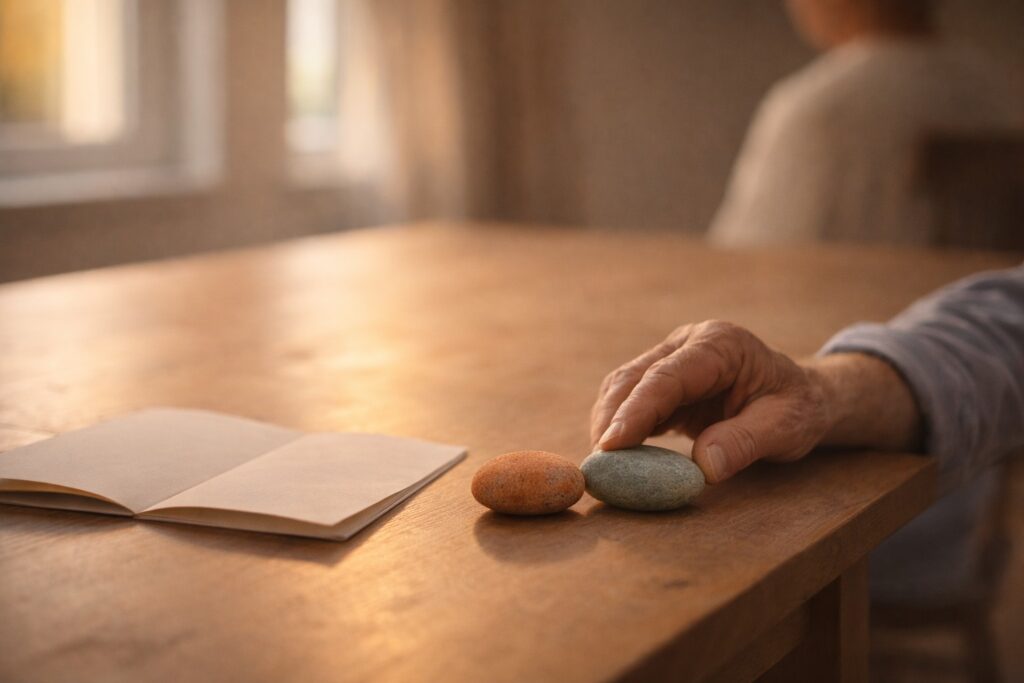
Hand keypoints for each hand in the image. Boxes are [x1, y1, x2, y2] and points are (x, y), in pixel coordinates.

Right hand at [590, 321, 831, 483]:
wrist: (803, 397)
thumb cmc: (798, 408)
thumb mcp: (786, 427)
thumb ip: (744, 442)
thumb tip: (702, 467)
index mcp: (720, 344)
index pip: (666, 377)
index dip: (634, 412)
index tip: (610, 446)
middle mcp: (689, 343)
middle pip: (634, 377)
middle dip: (611, 419)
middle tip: (598, 464)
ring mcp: (673, 358)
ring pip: (624, 386)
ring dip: (609, 423)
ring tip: (602, 464)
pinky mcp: (665, 381)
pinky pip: (631, 400)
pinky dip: (619, 426)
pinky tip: (616, 455)